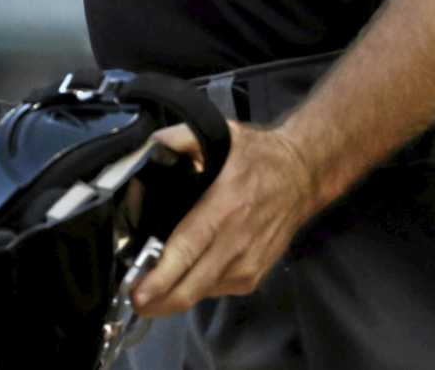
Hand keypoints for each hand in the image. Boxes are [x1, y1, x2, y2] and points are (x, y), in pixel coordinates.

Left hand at [130, 121, 322, 318]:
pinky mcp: (254, 276)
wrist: (303, 176)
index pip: (187, 250)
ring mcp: (247, 265)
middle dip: (157, 300)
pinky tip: (179, 276)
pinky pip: (215, 290)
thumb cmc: (260, 157)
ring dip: (172, 295)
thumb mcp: (223, 135)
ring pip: (201, 293)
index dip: (161, 276)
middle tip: (131, 299)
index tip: (137, 292)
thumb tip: (150, 145)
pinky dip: (194, 287)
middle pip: (191, 286)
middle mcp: (236, 244)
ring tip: (148, 286)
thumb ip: (182, 138)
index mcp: (224, 209)